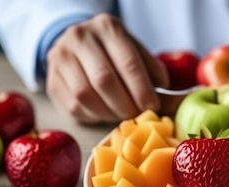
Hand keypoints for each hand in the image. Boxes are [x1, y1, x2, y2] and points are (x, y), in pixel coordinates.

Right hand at [45, 14, 168, 123]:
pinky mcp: (52, 80)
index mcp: (108, 28)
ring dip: (109, 113)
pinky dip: (93, 116)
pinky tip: (104, 113)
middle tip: (137, 116)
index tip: (152, 107)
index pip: (127, 62)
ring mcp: (61, 57)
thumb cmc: (115, 53)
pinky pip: (73, 106)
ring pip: (86, 95)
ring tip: (122, 116)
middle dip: (125, 104)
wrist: (77, 46)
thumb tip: (177, 100)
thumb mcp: (136, 53)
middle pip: (104, 80)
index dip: (141, 89)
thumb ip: (154, 73)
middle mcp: (80, 37)